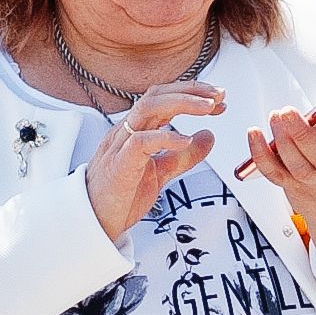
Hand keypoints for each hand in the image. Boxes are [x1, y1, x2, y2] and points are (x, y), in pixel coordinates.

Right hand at [87, 82, 222, 238]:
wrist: (96, 223)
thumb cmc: (120, 197)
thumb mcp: (161, 172)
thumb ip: (183, 156)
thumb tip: (208, 137)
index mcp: (135, 130)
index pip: (162, 98)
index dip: (192, 94)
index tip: (219, 99)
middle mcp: (126, 132)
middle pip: (156, 95)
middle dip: (190, 91)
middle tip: (219, 96)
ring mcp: (120, 145)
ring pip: (147, 108)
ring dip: (181, 103)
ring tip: (207, 108)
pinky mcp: (119, 164)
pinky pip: (140, 142)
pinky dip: (165, 137)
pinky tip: (185, 140)